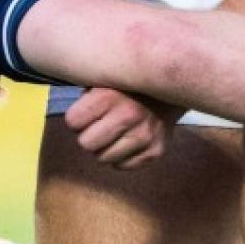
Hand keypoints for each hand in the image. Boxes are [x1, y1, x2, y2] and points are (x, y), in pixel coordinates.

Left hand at [64, 88, 180, 169]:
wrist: (173, 85)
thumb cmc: (129, 82)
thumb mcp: (105, 77)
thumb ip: (86, 94)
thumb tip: (71, 116)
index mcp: (108, 96)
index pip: (72, 122)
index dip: (76, 118)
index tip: (85, 112)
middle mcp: (127, 117)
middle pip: (86, 145)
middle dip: (88, 135)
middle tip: (99, 125)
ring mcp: (144, 136)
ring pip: (104, 159)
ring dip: (105, 148)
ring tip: (114, 132)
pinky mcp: (156, 150)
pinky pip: (123, 166)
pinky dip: (122, 156)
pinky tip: (127, 140)